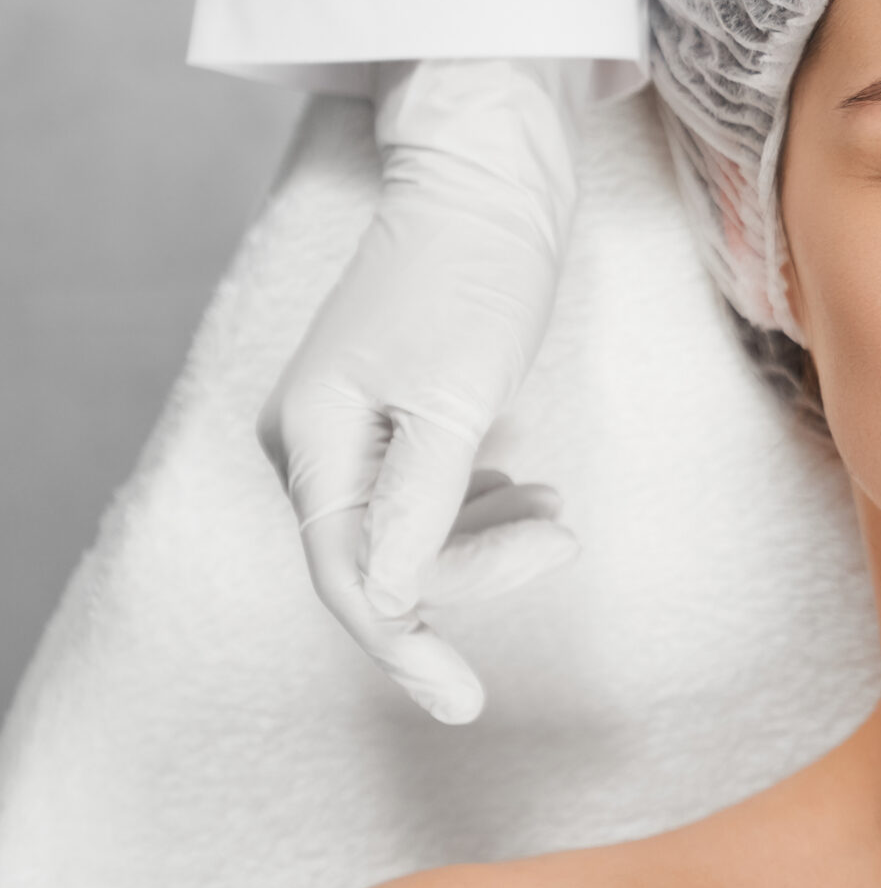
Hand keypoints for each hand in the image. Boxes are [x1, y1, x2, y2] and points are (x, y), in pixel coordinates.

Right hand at [259, 58, 583, 722]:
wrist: (492, 184)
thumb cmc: (475, 275)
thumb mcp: (456, 396)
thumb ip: (422, 500)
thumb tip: (391, 596)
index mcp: (311, 437)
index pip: (352, 577)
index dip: (406, 648)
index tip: (464, 703)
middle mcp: (315, 441)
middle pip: (387, 561)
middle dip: (476, 568)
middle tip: (562, 537)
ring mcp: (354, 430)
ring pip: (416, 534)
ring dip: (490, 542)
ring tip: (558, 514)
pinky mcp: (399, 417)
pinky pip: (432, 497)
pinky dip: (487, 510)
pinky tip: (535, 495)